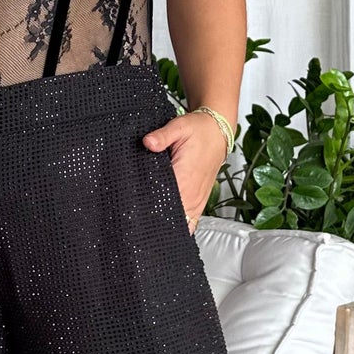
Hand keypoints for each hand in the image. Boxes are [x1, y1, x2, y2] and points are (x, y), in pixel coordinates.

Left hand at [141, 108, 230, 231]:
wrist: (218, 132)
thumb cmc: (199, 131)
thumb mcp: (179, 127)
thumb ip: (162, 136)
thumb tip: (147, 142)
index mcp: (185, 177)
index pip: (163, 202)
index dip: (148, 207)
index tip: (135, 208)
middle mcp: (192, 193)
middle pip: (170, 218)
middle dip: (153, 219)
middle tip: (137, 216)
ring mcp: (197, 200)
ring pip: (181, 224)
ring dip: (165, 224)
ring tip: (149, 223)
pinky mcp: (199, 202)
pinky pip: (191, 222)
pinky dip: (179, 226)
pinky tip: (166, 226)